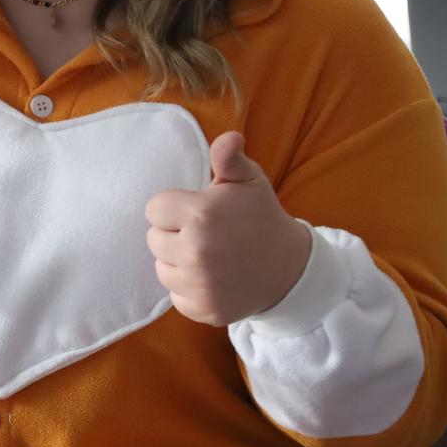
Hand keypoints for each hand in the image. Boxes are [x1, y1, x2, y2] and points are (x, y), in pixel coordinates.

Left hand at [145, 131, 311, 326]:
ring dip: (178, 262)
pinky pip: (176, 296)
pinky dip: (189, 289)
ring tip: (209, 255)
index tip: (198, 212)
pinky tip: (212, 278)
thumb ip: (228, 158)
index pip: (154, 209)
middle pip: (153, 239)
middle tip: (206, 234)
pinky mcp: (204, 310)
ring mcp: (200, 285)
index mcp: (200, 215)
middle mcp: (196, 252)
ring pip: (162, 268)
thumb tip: (229, 136)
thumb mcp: (249, 182)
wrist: (292, 269)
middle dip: (174, 234)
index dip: (174, 209)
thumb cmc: (262, 217)